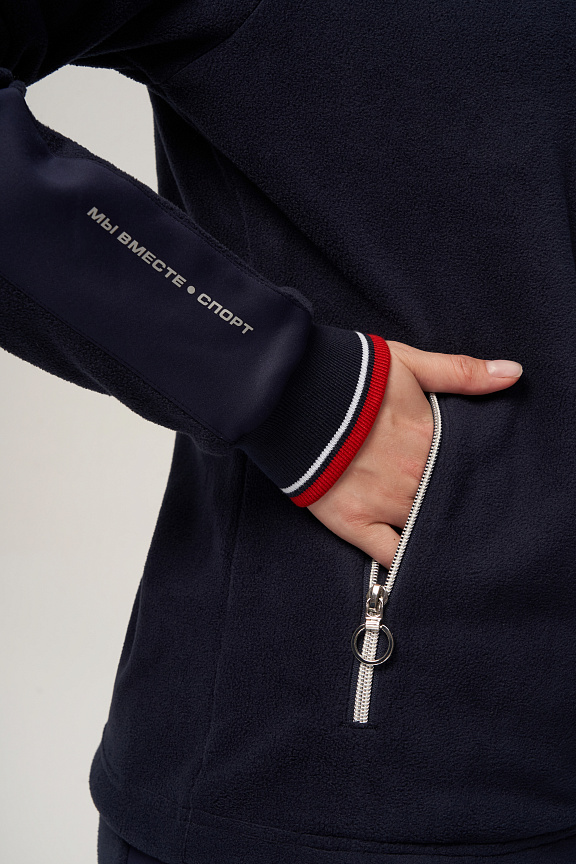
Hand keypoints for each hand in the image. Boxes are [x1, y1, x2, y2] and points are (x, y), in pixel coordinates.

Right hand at [307, 341, 522, 568]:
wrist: (291, 395)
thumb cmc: (349, 376)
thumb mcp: (408, 363)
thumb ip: (461, 372)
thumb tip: (513, 374)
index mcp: (430, 441)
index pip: (470, 470)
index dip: (479, 477)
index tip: (488, 482)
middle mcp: (412, 478)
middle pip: (448, 502)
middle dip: (458, 505)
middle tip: (470, 511)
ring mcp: (383, 504)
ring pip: (426, 530)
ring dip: (435, 531)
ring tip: (445, 534)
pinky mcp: (352, 521)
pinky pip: (390, 556)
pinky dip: (406, 562)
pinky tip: (417, 561)